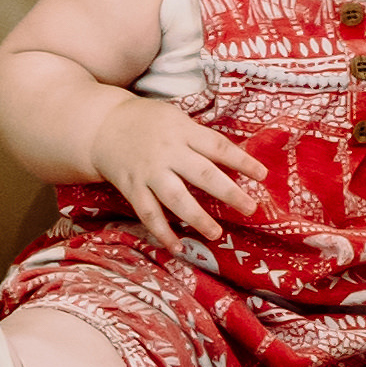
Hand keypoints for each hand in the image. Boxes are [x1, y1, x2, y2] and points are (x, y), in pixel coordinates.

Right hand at [82, 93, 267, 248]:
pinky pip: (149, 213)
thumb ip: (200, 139)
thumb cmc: (148, 122)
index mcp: (183, 131)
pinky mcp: (132, 187)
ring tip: (216, 234)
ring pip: (176, 198)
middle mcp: (168, 152)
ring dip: (198, 218)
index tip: (263, 175)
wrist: (102, 126)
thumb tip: (234, 160)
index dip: (242, 161)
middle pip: (202, 174)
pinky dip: (162, 232)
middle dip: (228, 193)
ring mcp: (149, 171)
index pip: (218, 146)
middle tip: (250, 209)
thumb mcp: (176, 119)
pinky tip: (178, 247)